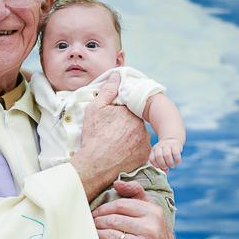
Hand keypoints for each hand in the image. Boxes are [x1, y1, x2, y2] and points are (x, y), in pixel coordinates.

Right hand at [71, 73, 151, 200]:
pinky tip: (122, 153)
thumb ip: (107, 91)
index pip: (127, 109)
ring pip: (138, 135)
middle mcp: (141, 125)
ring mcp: (144, 141)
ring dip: (130, 138)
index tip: (110, 122)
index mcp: (130, 112)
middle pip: (134, 122)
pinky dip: (134, 150)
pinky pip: (141, 149)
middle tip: (111, 134)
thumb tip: (116, 75)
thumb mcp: (95, 109)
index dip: (118, 115)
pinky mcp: (145, 155)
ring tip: (116, 145)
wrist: (95, 163)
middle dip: (125, 126)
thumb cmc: (94, 136)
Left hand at [92, 180, 175, 238]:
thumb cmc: (154, 230)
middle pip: (114, 220)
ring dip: (97, 234)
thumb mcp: (151, 209)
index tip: (96, 212)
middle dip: (98, 221)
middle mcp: (150, 229)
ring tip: (91, 233)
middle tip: (90, 223)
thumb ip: (136, 192)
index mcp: (153, 213)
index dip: (104, 208)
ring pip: (111, 237)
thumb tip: (117, 183)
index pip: (121, 205)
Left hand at [149, 138, 181, 172]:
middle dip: (162, 164)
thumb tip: (166, 171)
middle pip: (158, 156)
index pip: (152, 159)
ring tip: (172, 166)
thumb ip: (161, 164)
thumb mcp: (161, 155)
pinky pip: (176, 153)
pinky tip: (178, 162)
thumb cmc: (165, 151)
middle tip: (166, 167)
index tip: (161, 168)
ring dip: (170, 163)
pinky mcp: (175, 145)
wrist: (171, 138)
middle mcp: (159, 146)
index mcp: (154, 150)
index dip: (156, 165)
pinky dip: (177, 159)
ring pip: (167, 155)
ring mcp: (167, 145)